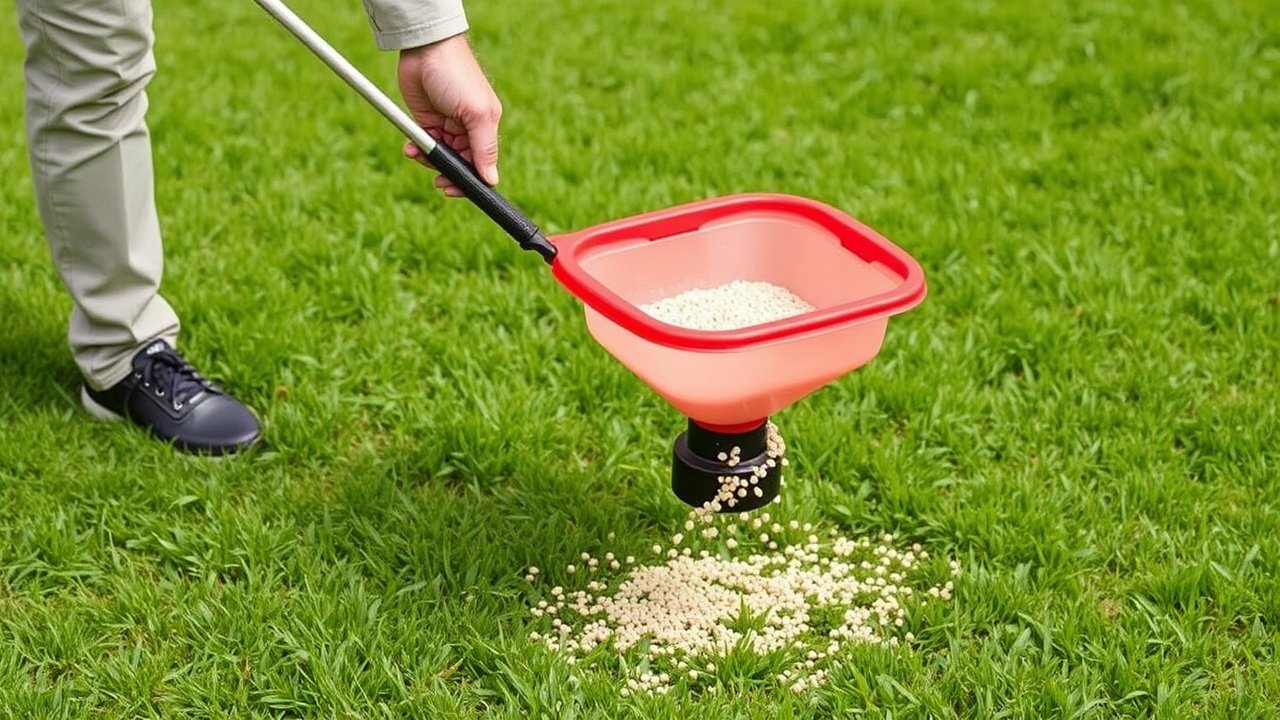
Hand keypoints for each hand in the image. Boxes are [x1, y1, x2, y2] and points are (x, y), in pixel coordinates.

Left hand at [397, 34, 501, 195]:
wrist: (426, 49)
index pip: (482, 165)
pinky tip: (410, 148)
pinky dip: (417, 150)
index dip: (470, 181)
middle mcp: (468, 130)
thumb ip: (484, 148)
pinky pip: (424, 145)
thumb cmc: (457, 75)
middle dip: (447, 174)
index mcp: (485, 128)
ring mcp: (446, 126)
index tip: (455, 190)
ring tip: (417, 154)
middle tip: (437, 182)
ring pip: (440, 158)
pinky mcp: (427, 120)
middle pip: (459, 165)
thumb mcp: (477, 114)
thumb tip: (492, 180)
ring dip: (428, 161)